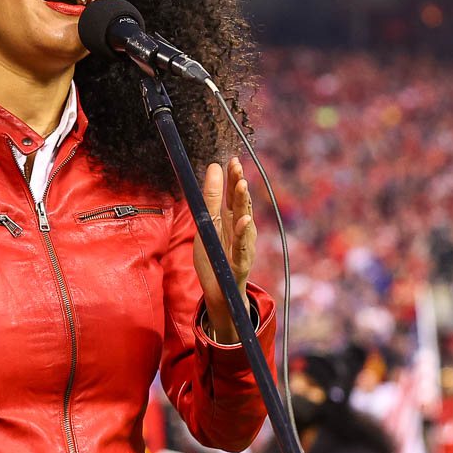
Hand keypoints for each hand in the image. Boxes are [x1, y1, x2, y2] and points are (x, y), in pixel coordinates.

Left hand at [191, 157, 255, 343]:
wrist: (219, 292)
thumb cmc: (215, 257)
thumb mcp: (207, 226)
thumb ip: (210, 199)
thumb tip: (213, 167)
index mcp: (231, 220)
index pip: (234, 194)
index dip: (233, 177)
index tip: (232, 159)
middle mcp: (241, 230)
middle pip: (240, 203)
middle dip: (238, 184)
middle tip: (237, 166)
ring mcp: (243, 245)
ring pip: (244, 221)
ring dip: (243, 202)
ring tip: (242, 184)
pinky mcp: (240, 262)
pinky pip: (242, 246)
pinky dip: (243, 234)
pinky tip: (245, 220)